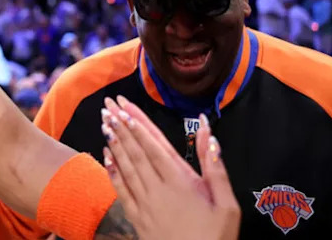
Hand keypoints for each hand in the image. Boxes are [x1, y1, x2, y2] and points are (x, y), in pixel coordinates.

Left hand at [101, 96, 239, 239]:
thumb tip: (209, 133)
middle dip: (121, 126)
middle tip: (108, 105)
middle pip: (136, 151)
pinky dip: (112, 169)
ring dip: (113, 142)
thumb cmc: (216, 237)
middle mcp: (158, 189)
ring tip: (104, 122)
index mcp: (180, 182)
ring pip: (125, 166)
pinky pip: (121, 189)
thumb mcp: (227, 204)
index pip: (155, 146)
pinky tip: (105, 155)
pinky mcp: (137, 218)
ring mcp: (145, 203)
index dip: (139, 124)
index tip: (125, 107)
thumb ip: (215, 167)